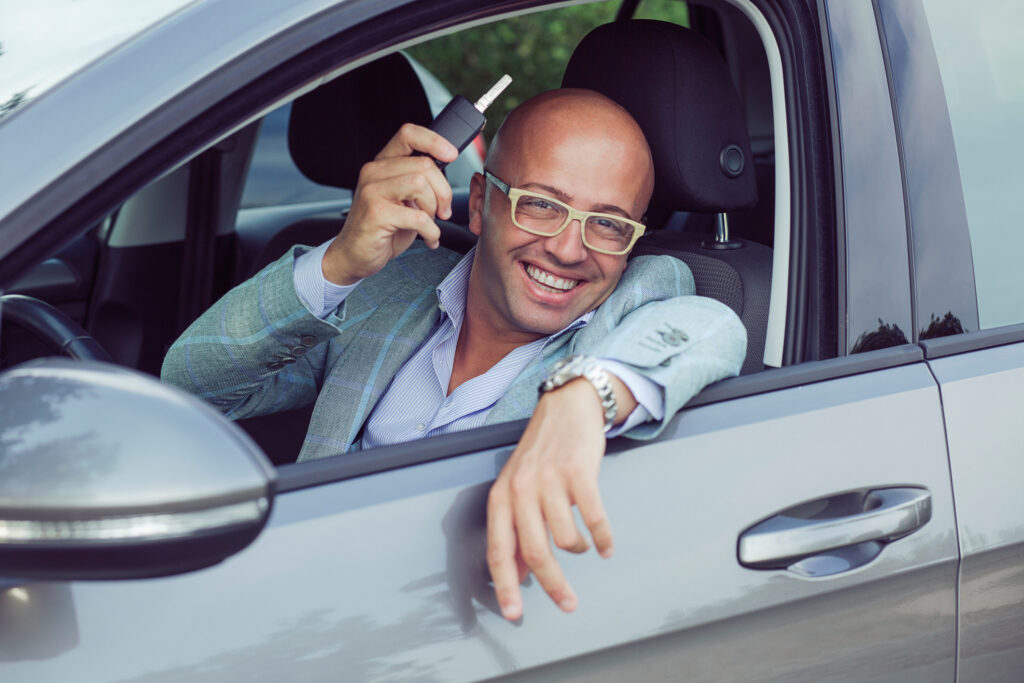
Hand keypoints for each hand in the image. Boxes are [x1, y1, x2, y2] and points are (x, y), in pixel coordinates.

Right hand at [322, 123, 458, 284]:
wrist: (354, 255)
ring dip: (434, 208)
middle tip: (443, 210)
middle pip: (424, 164)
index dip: (435, 141)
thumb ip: (420, 182)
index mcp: (383, 164)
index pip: (408, 135)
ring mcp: (372, 192)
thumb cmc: (382, 229)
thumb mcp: (403, 199)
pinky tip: (429, 238)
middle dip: (443, 190)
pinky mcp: (376, 214)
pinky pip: (418, 217)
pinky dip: (432, 231)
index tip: (452, 155)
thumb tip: (447, 170)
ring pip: (420, 185)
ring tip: (431, 223)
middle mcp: (374, 172)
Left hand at [486, 377, 622, 620]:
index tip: (513, 614)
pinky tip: (606, 545)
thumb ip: (514, 529)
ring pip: (566, 540)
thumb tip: (517, 574)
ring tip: (584, 546)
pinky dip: (602, 538)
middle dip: (554, 586)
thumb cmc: (540, 453)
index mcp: (501, 497)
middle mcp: (521, 489)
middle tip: (568, 604)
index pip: (499, 551)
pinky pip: (594, 520)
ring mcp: (550, 480)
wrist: (566, 407)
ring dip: (579, 550)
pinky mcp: (579, 472)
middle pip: (537, 553)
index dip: (506, 587)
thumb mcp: (516, 488)